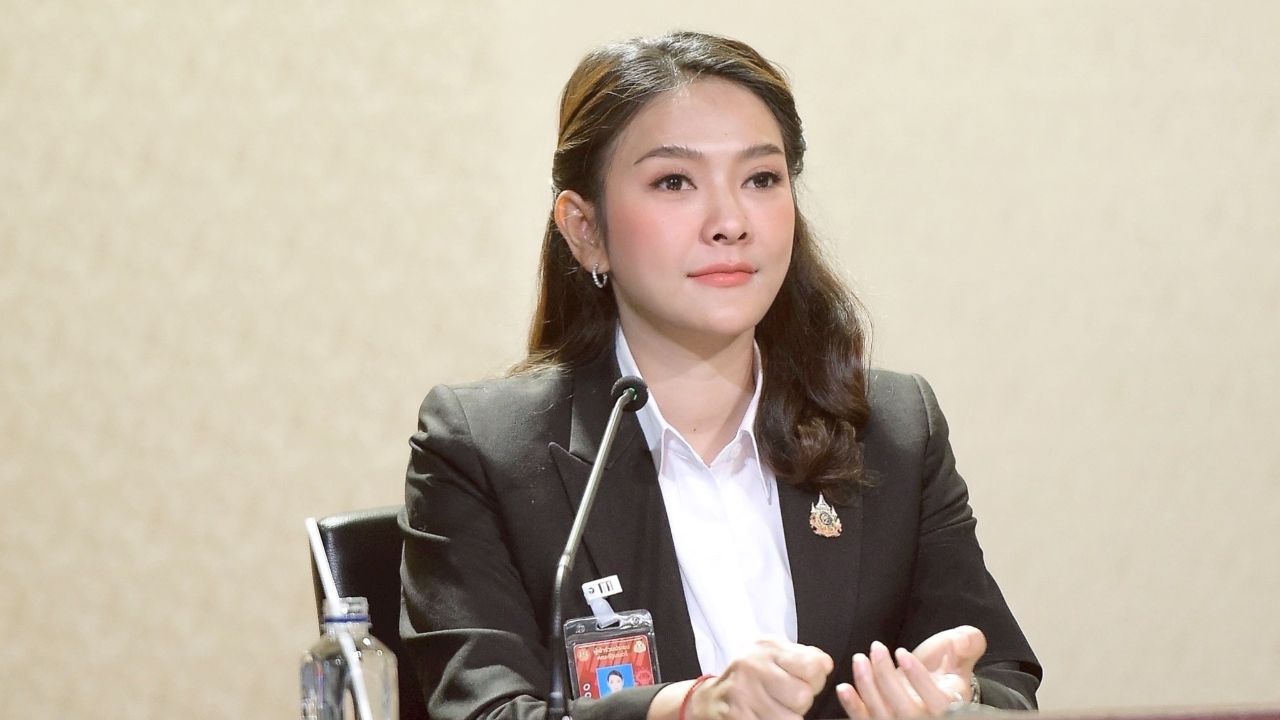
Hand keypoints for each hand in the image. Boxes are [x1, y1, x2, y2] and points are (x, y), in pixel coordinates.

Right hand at [687, 637, 833, 719]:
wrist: (711, 698)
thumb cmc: (750, 675)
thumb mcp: (773, 654)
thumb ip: (803, 656)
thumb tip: (825, 665)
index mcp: (767, 648)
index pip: (813, 667)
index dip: (816, 679)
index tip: (804, 680)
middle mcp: (752, 668)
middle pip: (803, 696)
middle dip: (800, 703)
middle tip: (785, 698)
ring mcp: (743, 694)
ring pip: (792, 719)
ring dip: (788, 717)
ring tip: (774, 708)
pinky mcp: (738, 717)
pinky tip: (764, 715)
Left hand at [836, 626, 986, 718]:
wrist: (927, 690)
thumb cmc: (943, 671)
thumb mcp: (960, 656)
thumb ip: (968, 644)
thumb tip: (962, 639)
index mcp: (950, 708)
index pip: (939, 703)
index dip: (919, 679)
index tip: (902, 652)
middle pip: (906, 710)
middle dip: (887, 677)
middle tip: (876, 648)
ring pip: (882, 716)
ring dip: (867, 687)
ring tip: (859, 659)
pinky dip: (852, 707)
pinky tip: (843, 687)